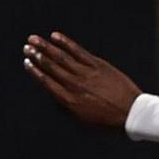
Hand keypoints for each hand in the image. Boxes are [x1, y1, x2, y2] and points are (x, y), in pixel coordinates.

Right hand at [23, 32, 140, 128]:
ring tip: (34, 39)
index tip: (27, 62)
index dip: (35, 71)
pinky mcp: (98, 65)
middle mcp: (75, 85)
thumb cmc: (108, 121)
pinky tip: (55, 36)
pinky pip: (78, 51)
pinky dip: (65, 43)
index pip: (47, 82)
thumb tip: (55, 98)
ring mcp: (86, 73)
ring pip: (61, 57)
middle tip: (26, 47)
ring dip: (46, 47)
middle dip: (37, 56)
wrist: (131, 113)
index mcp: (70, 101)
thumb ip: (67, 108)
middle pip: (51, 67)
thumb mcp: (83, 122)